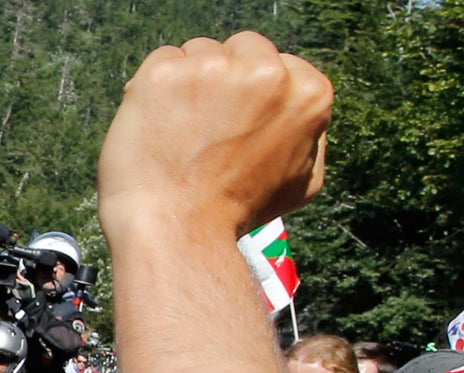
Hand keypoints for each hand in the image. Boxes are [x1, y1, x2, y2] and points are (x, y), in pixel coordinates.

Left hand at [97, 33, 332, 247]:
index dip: (250, 95)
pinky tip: (157, 126)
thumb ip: (310, 137)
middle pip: (239, 49)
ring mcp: (214, 69)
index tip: (234, 126)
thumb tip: (302, 109)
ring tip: (181, 134)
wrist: (178, 231)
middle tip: (206, 131)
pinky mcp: (166, 73)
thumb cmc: (236, 212)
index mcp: (309, 92)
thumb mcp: (301, 183)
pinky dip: (154, 89)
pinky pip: (161, 61)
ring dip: (188, 83)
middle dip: (222, 80)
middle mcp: (267, 72)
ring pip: (198, 52)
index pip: (275, 63)